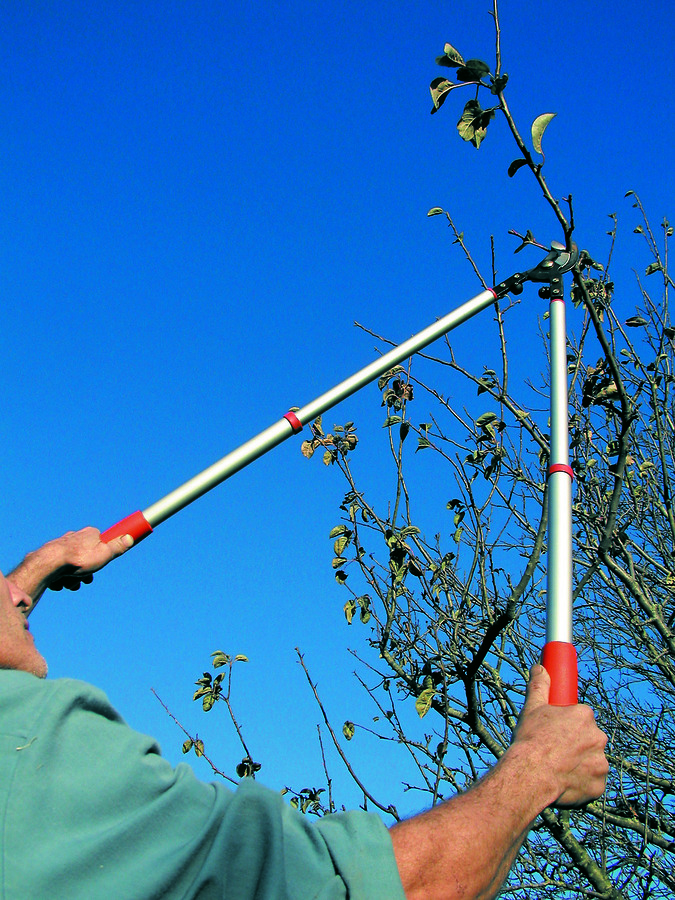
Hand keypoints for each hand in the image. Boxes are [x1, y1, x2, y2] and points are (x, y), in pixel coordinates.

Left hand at [8, 527, 133, 607]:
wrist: (48, 564)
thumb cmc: (77, 559)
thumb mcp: (104, 554)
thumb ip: (117, 547)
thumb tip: (130, 537)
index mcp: (89, 533)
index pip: (101, 545)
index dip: (102, 558)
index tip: (99, 565)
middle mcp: (75, 537)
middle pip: (87, 558)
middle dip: (87, 572)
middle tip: (85, 579)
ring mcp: (61, 546)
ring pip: (73, 566)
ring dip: (74, 578)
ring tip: (70, 582)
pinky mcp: (50, 556)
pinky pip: (60, 570)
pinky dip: (61, 578)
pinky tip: (59, 581)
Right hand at [511, 665, 607, 807]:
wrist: (531, 775)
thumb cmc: (531, 740)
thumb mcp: (532, 708)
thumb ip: (539, 685)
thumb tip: (540, 667)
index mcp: (584, 715)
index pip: (581, 716)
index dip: (569, 723)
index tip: (558, 730)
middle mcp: (598, 737)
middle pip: (589, 738)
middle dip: (577, 743)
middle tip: (556, 750)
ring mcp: (601, 763)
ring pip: (592, 760)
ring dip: (581, 763)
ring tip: (558, 768)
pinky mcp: (599, 786)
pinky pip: (593, 782)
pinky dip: (583, 782)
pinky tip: (566, 781)